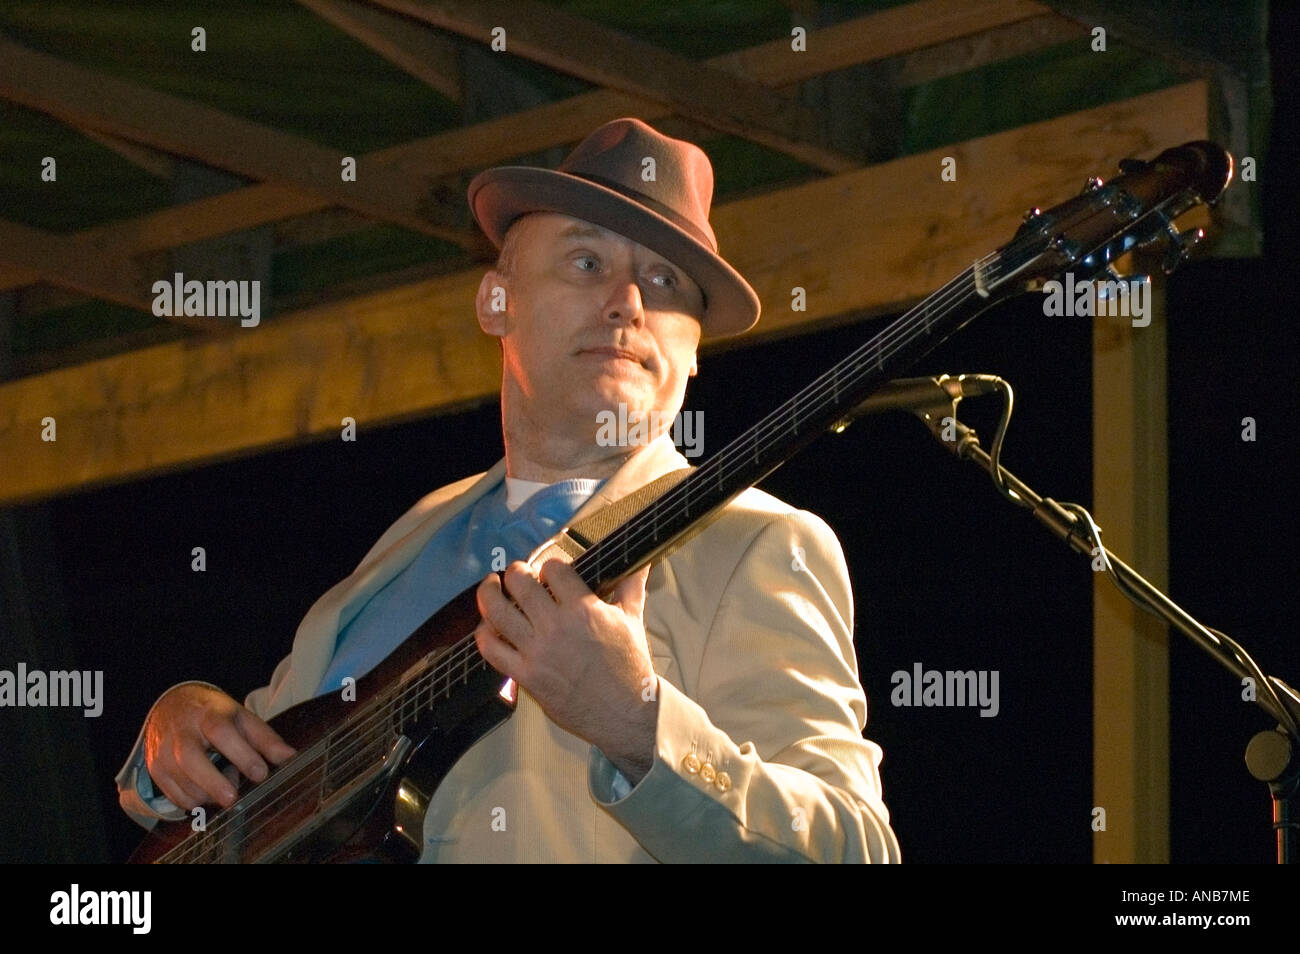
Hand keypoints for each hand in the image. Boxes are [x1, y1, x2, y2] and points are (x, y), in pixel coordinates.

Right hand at [143, 683, 295, 809]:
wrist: (172, 707)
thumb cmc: (214, 715)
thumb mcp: (241, 718)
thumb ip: (265, 738)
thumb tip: (289, 757)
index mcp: (208, 714)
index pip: (222, 732)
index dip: (242, 753)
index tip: (261, 773)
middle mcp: (182, 731)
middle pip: (191, 758)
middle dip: (213, 782)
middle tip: (233, 799)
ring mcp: (164, 751)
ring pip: (181, 780)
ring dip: (206, 794)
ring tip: (226, 790)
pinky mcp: (156, 769)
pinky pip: (173, 794)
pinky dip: (193, 801)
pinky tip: (208, 794)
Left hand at [474, 559, 658, 782]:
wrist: (625, 711)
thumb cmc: (630, 666)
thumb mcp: (633, 619)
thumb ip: (632, 585)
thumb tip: (642, 562)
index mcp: (584, 609)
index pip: (554, 569)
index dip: (549, 564)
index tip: (549, 569)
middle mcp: (556, 626)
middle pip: (520, 583)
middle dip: (516, 571)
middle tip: (518, 573)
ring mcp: (537, 652)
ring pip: (497, 612)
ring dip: (489, 593)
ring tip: (490, 585)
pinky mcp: (525, 676)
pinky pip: (492, 650)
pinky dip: (484, 633)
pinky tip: (488, 625)